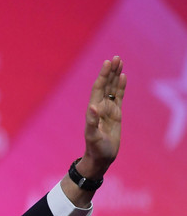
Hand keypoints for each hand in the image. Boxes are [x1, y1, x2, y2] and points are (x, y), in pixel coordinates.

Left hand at [60, 56, 125, 206]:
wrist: (101, 157)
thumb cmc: (95, 148)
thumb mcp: (93, 137)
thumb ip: (92, 123)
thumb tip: (92, 107)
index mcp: (93, 110)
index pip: (98, 88)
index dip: (103, 76)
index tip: (108, 63)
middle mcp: (100, 107)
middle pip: (105, 85)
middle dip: (110, 72)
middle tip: (116, 58)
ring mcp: (108, 109)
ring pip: (112, 89)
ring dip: (115, 76)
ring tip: (120, 62)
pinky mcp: (115, 114)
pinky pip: (119, 97)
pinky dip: (121, 87)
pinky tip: (123, 77)